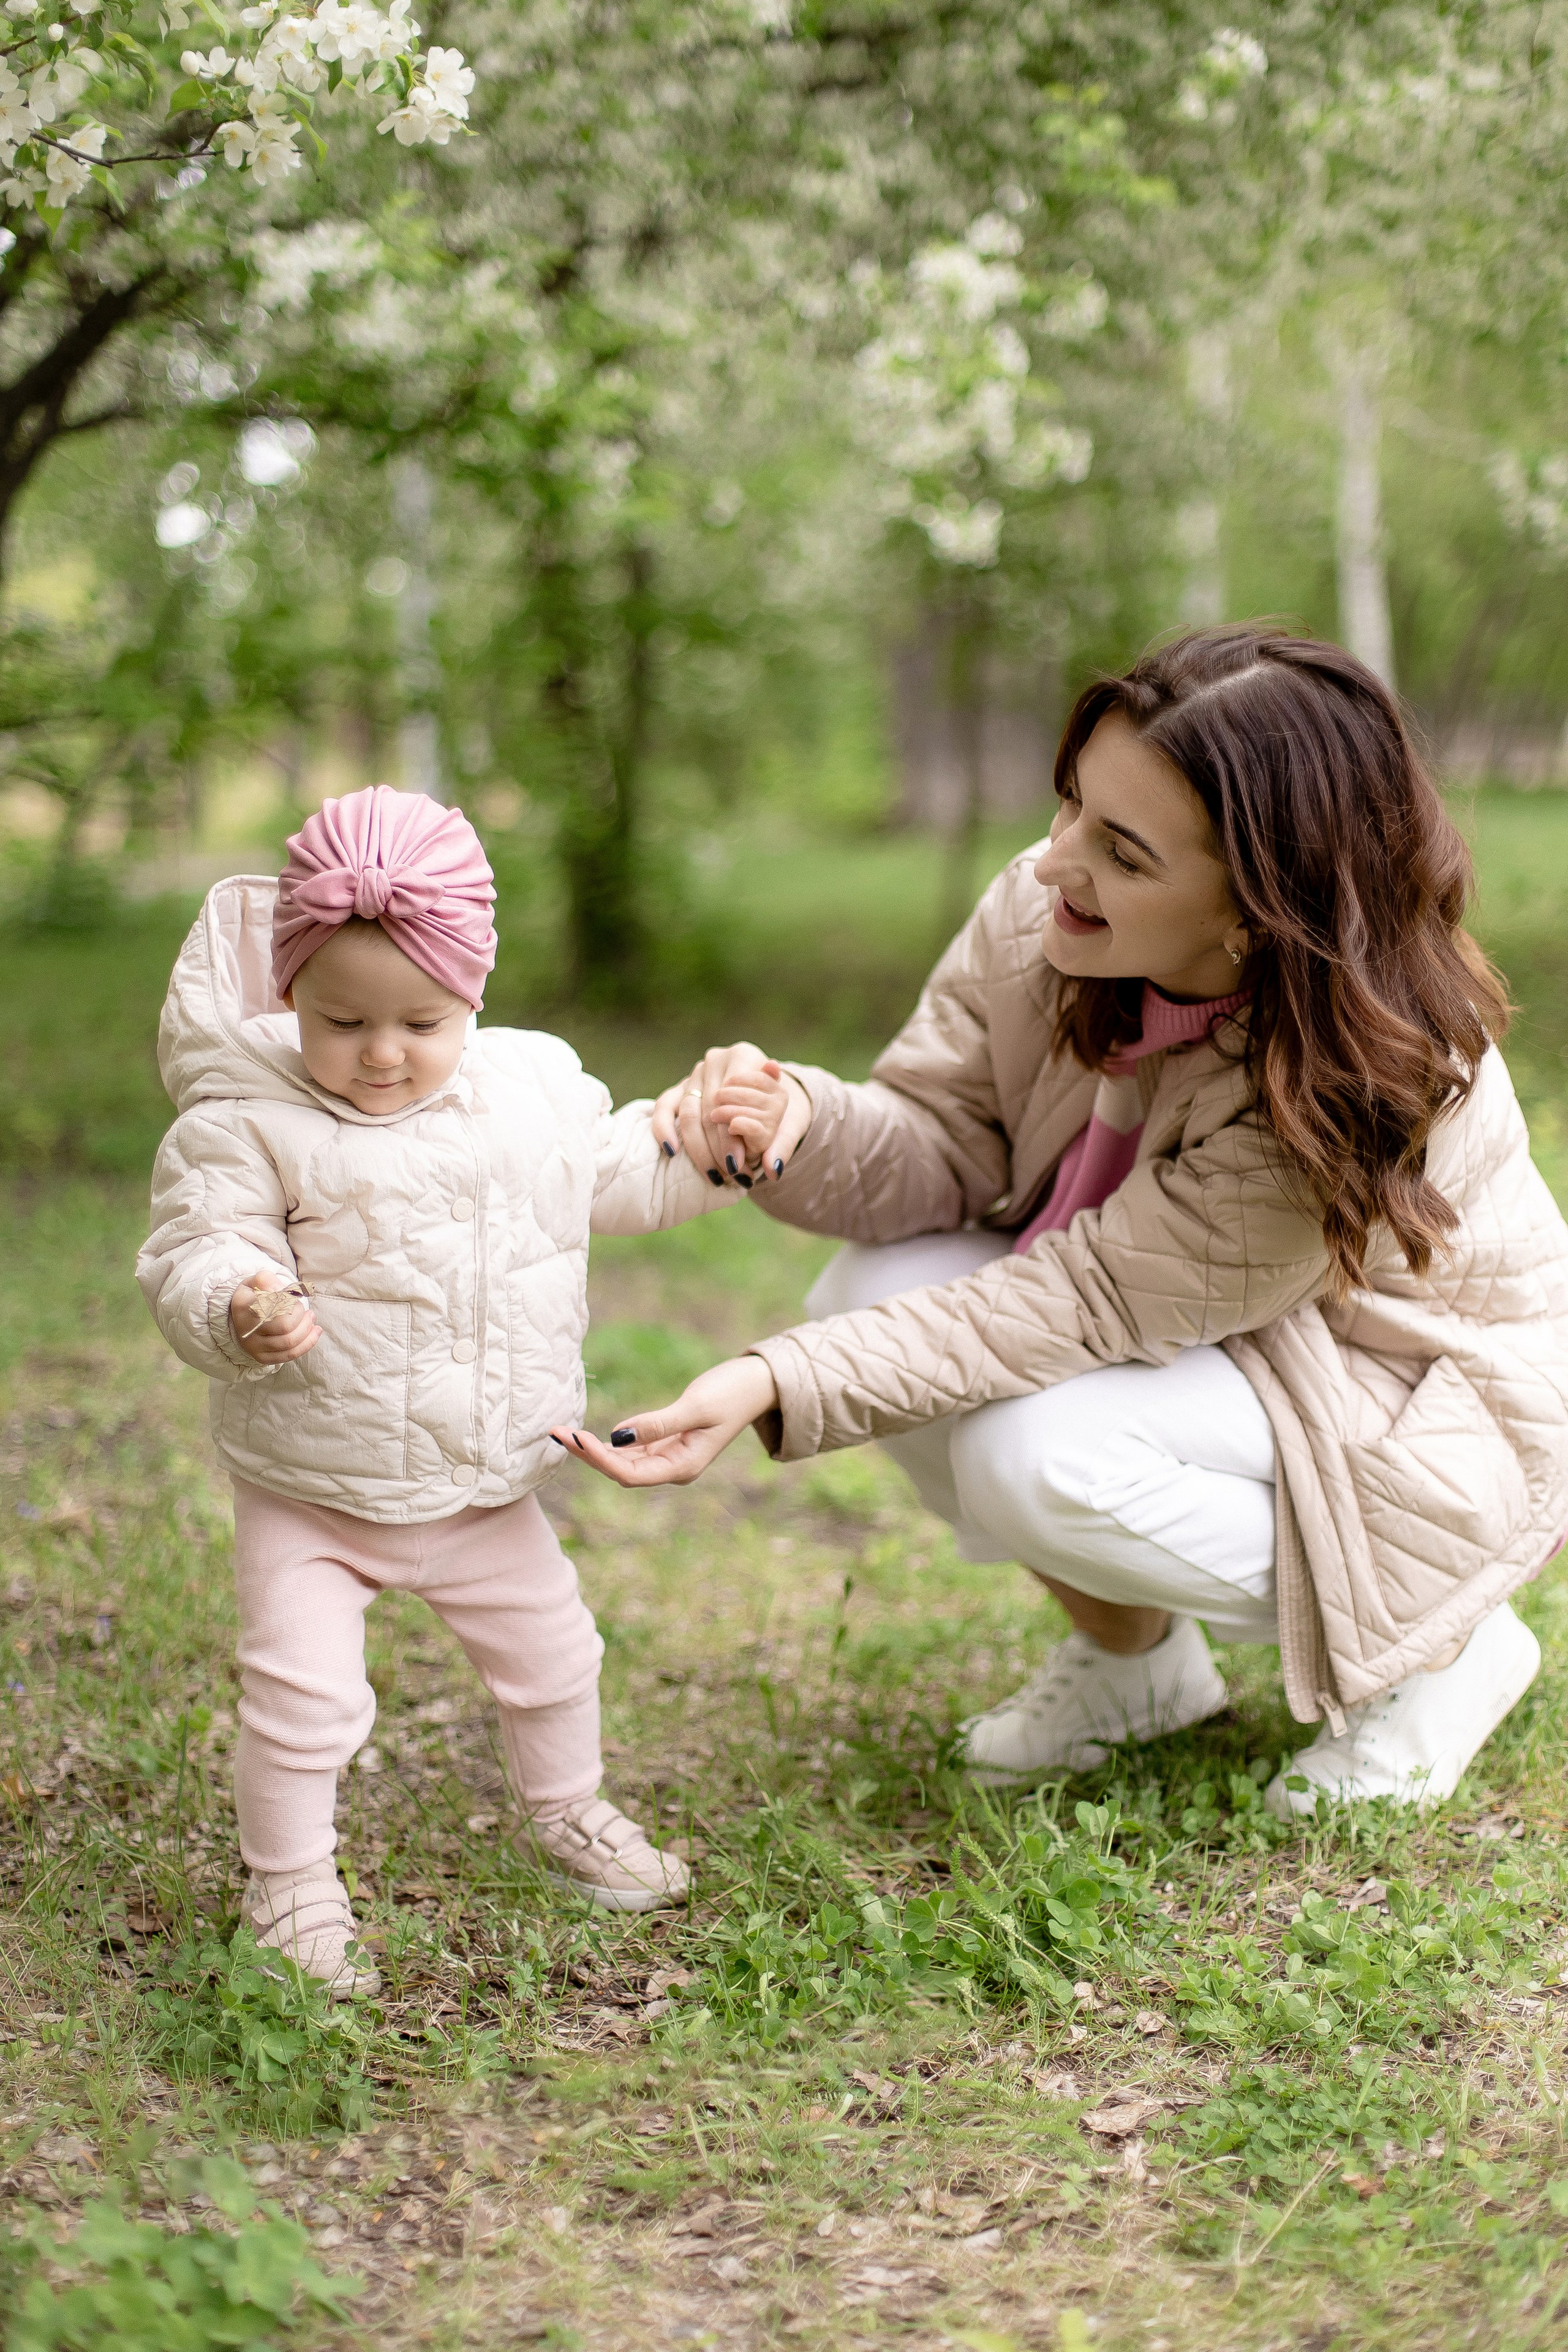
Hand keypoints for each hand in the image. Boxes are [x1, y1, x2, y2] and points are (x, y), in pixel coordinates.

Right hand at [229, 1269, 320, 1365]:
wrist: (242, 1317)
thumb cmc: (254, 1297)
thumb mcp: (255, 1281)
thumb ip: (266, 1279)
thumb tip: (280, 1290)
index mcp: (244, 1306)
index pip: (275, 1307)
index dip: (292, 1304)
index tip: (294, 1299)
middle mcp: (246, 1329)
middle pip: (285, 1327)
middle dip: (302, 1318)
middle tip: (308, 1311)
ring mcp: (253, 1346)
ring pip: (289, 1343)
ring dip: (307, 1330)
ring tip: (311, 1319)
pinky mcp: (262, 1357)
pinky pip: (289, 1355)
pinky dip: (307, 1344)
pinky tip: (314, 1332)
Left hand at [551, 1355, 777, 1485]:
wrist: (757, 1385)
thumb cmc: (732, 1394)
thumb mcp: (697, 1407)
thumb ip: (658, 1424)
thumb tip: (617, 1437)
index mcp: (683, 1467)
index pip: (629, 1474)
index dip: (600, 1459)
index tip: (577, 1437)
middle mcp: (673, 1469)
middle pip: (620, 1471)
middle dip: (587, 1455)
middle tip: (556, 1433)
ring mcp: (669, 1458)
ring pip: (622, 1462)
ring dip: (593, 1450)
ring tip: (562, 1432)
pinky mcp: (667, 1444)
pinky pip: (631, 1450)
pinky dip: (608, 1443)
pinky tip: (586, 1435)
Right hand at [650, 1043, 812, 1186]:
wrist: (765, 1094)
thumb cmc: (777, 1109)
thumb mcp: (789, 1121)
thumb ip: (782, 1143)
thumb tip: (773, 1169)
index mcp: (744, 1055)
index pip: (732, 1098)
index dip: (732, 1135)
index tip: (738, 1164)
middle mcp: (716, 1060)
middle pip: (709, 1109)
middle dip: (717, 1147)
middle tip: (727, 1175)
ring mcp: (694, 1073)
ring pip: (687, 1112)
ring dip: (698, 1148)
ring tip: (713, 1176)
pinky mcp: (678, 1087)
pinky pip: (664, 1106)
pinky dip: (664, 1129)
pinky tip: (672, 1151)